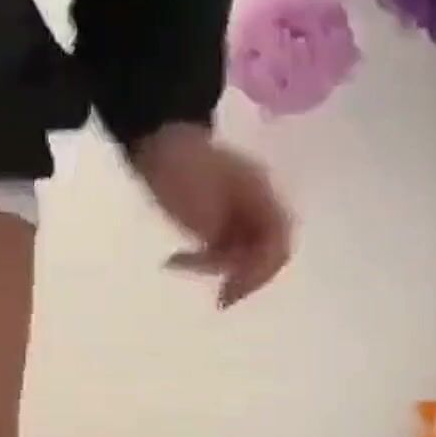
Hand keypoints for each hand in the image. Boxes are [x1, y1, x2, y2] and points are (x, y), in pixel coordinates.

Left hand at [135, 123, 293, 310]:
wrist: (156, 140)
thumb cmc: (183, 167)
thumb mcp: (204, 207)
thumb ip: (224, 241)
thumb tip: (236, 271)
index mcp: (264, 197)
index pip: (279, 246)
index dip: (261, 273)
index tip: (232, 289)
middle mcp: (259, 207)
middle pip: (265, 255)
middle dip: (242, 276)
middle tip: (218, 295)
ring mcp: (239, 214)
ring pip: (242, 257)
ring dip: (214, 267)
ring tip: (180, 262)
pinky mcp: (219, 221)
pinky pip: (222, 251)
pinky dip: (203, 260)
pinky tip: (177, 259)